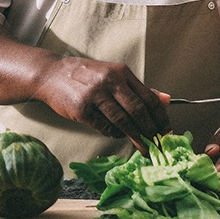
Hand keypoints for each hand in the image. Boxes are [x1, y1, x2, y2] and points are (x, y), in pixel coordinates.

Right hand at [35, 56, 170, 151]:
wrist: (52, 74)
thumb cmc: (85, 76)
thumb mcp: (113, 76)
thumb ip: (138, 89)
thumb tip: (167, 100)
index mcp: (121, 72)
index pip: (148, 97)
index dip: (160, 117)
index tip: (167, 131)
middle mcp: (110, 81)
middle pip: (138, 110)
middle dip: (150, 130)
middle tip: (157, 143)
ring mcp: (95, 95)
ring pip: (122, 121)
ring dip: (134, 136)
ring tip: (142, 146)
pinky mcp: (82, 109)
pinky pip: (104, 127)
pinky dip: (114, 133)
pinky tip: (118, 134)